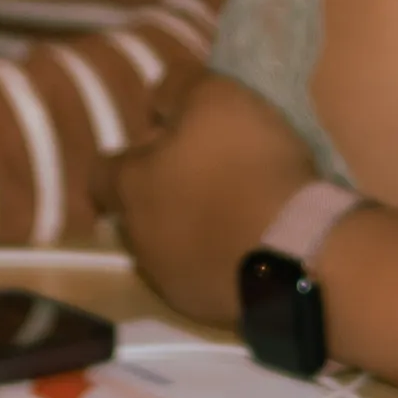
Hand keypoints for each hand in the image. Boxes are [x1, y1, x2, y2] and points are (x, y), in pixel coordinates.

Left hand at [109, 71, 315, 319]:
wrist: (296, 250)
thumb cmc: (245, 164)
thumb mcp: (214, 97)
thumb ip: (178, 88)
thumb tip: (157, 98)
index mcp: (131, 187)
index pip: (101, 171)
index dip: (128, 154)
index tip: (163, 143)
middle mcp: (139, 239)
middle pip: (135, 213)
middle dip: (162, 194)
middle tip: (206, 173)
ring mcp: (171, 281)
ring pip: (167, 249)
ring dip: (191, 230)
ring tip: (234, 212)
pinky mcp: (206, 308)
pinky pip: (203, 277)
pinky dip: (219, 261)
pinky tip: (251, 246)